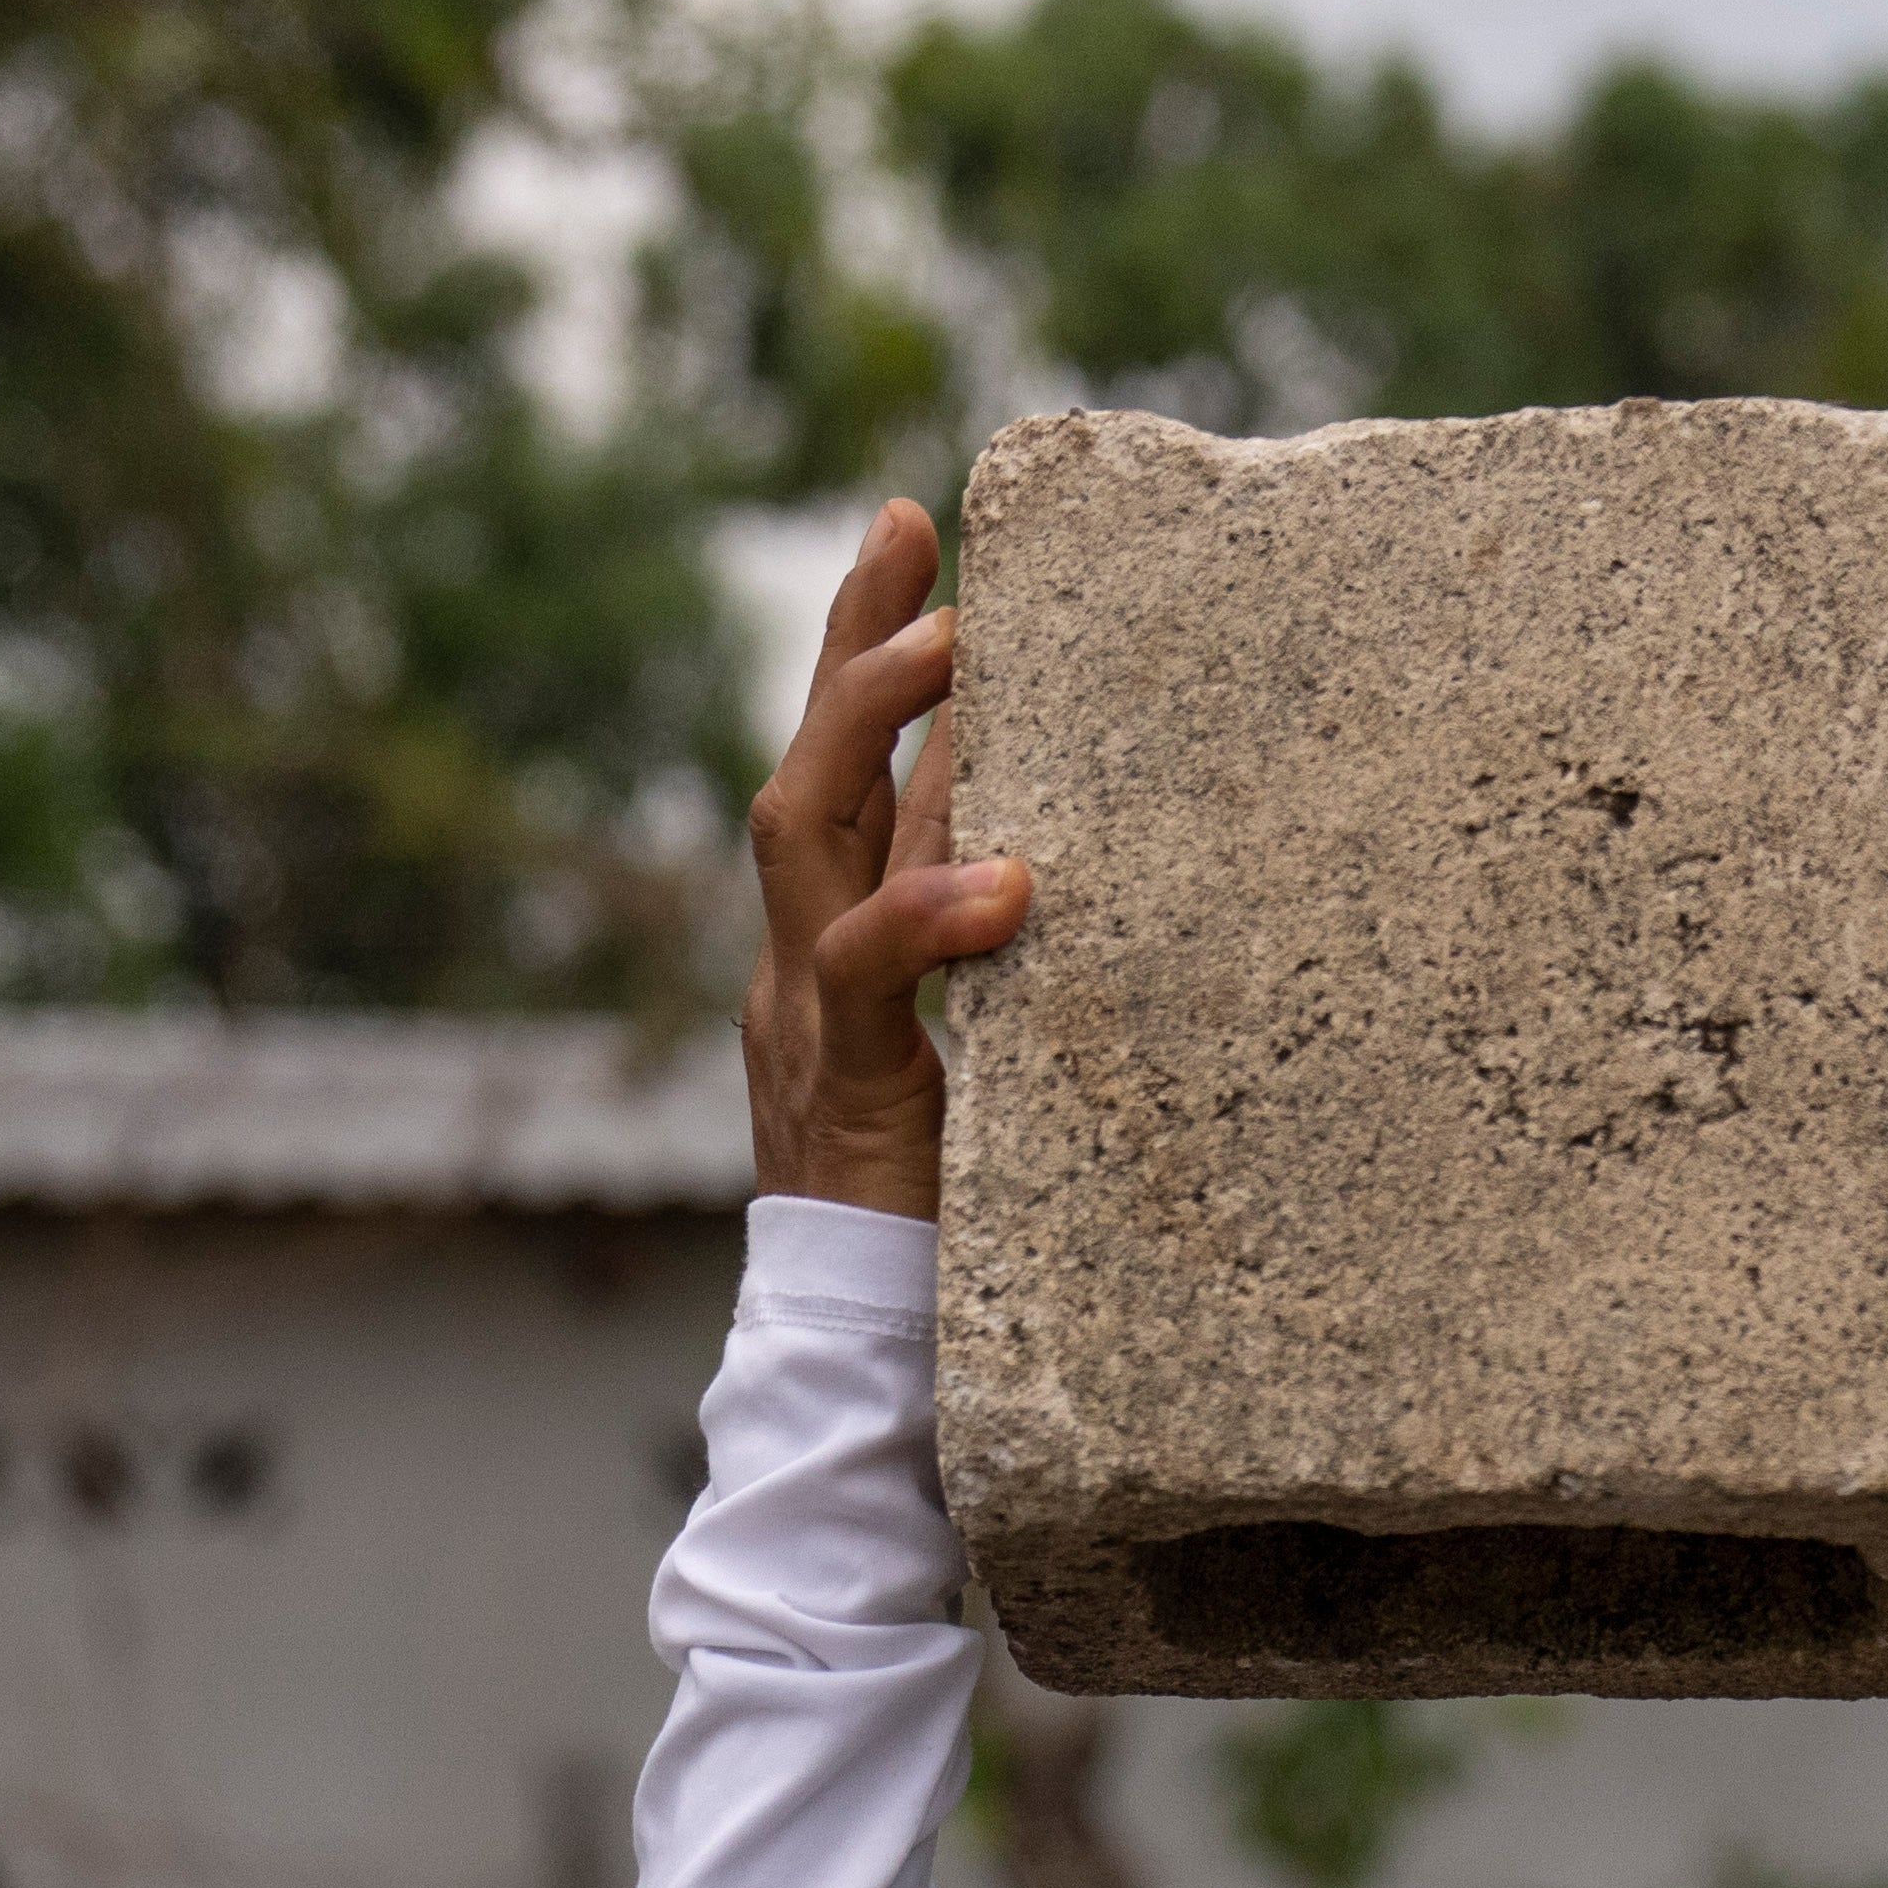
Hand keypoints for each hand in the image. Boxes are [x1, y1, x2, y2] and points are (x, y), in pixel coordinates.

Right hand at [741, 496, 1026, 1220]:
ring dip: (872, 727)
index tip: (914, 529)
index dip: (867, 650)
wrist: (866, 1357)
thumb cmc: (950, 1207)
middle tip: (908, 533)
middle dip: (852, 643)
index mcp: (834, 945)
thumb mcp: (991, 1046)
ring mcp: (802, 1019)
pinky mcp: (838, 1088)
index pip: (845, 771)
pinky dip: (928, 915)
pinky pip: (865, 978)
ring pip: (802, 834)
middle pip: (806, 766)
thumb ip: (1004, 951)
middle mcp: (800, 962)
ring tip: (952, 646)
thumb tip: (1087, 843)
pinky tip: (1007, 878)